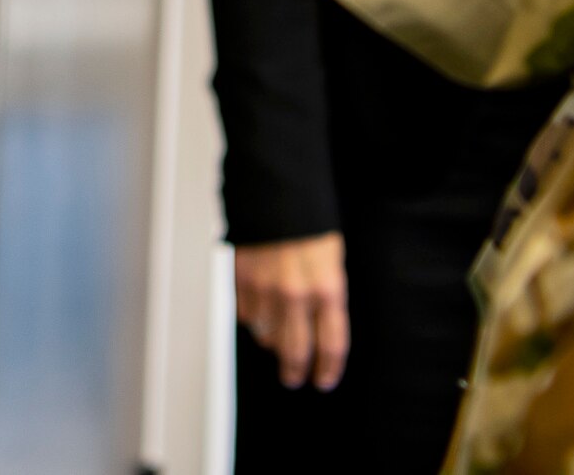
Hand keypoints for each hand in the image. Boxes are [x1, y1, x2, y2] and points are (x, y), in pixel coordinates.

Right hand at [234, 233, 349, 391]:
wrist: (275, 192)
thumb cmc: (308, 224)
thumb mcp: (331, 262)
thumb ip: (325, 297)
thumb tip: (314, 330)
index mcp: (328, 288)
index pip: (332, 344)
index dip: (328, 369)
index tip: (323, 380)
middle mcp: (297, 294)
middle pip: (296, 350)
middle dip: (295, 370)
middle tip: (293, 378)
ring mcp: (266, 289)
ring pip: (266, 336)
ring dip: (271, 341)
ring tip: (275, 338)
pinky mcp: (241, 280)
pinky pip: (246, 316)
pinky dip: (253, 319)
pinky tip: (259, 311)